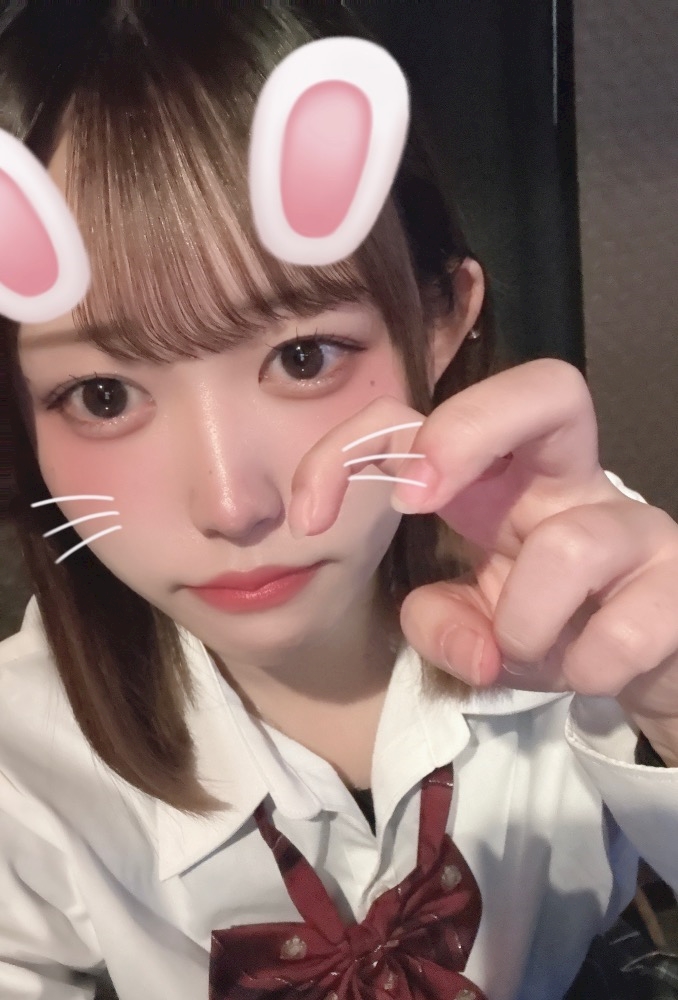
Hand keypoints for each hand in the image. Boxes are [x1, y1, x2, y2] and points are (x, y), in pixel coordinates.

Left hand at [289, 360, 677, 759]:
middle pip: (551, 387)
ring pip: (570, 547)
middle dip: (468, 428)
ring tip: (532, 651)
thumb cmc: (552, 629)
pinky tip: (591, 671)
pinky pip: (625, 629)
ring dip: (525, 625)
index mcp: (501, 481)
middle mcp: (571, 482)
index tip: (307, 515)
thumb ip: (441, 625)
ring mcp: (636, 523)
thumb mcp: (474, 630)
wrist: (644, 667)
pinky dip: (587, 669)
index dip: (356, 449)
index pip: (426, 424)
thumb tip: (476, 645)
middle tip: (418, 497)